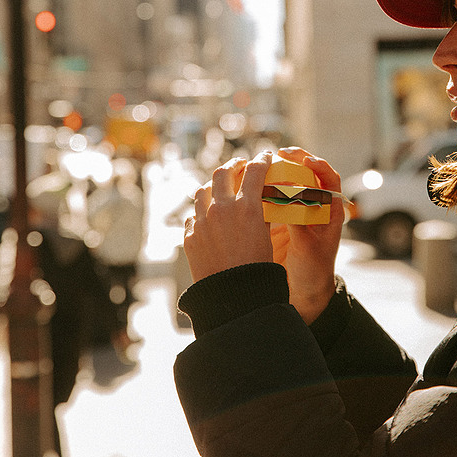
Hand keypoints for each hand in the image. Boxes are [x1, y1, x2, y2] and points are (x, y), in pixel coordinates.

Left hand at [184, 153, 273, 282]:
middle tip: (240, 167)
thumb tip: (259, 202)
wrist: (233, 300)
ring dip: (213, 187)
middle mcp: (222, 208)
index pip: (255, 171)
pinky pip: (193, 216)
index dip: (261, 160)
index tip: (265, 156)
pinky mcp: (190, 237)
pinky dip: (202, 213)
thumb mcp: (266, 237)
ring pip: (202, 192)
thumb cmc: (258, 271)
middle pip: (223, 173)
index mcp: (247, 206)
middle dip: (233, 166)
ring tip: (220, 190)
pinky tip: (208, 219)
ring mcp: (202, 221)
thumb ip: (260, 215)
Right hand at [270, 147, 343, 323]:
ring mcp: (297, 210)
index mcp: (329, 211)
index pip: (329, 179)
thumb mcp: (308, 249)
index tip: (306, 162)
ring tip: (263, 164)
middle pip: (308, 173)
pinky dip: (263, 188)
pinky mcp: (280, 218)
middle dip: (296, 159)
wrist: (303, 293)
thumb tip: (290, 199)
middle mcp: (314, 206)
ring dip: (277, 170)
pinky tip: (250, 184)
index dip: (319, 167)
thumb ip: (300, 225)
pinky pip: (272, 196)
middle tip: (281, 153)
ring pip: (289, 181)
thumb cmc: (313, 272)